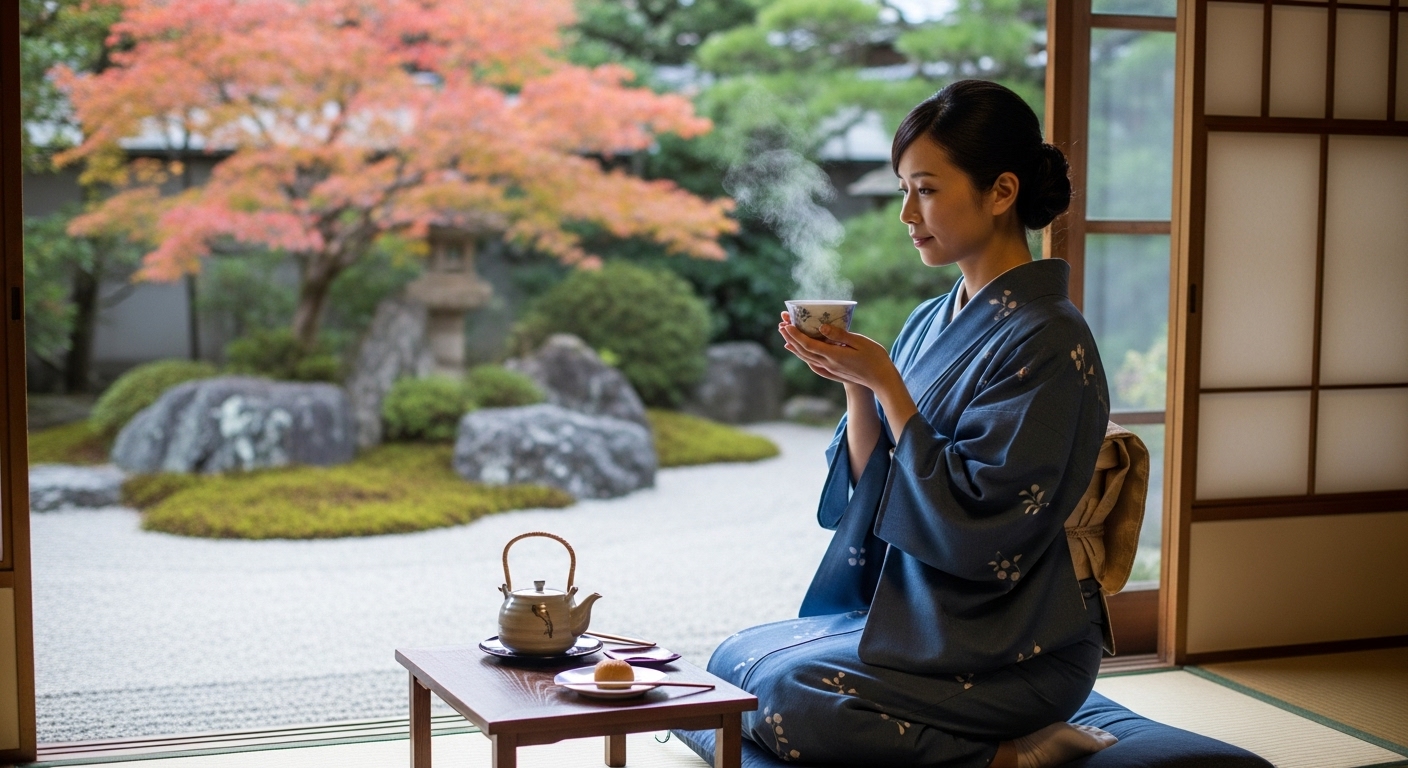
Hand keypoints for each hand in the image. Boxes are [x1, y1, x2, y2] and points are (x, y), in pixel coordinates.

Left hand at [778, 312, 918, 440]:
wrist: (881, 379)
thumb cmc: (875, 357)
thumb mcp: (859, 342)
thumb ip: (840, 335)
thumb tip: (821, 328)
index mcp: (834, 355)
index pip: (809, 345)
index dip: (795, 335)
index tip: (786, 325)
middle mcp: (829, 364)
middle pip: (804, 352)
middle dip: (791, 339)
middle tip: (781, 326)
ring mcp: (831, 370)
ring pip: (807, 359)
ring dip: (795, 348)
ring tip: (786, 339)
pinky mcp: (834, 373)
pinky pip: (814, 365)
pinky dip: (805, 358)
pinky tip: (802, 355)